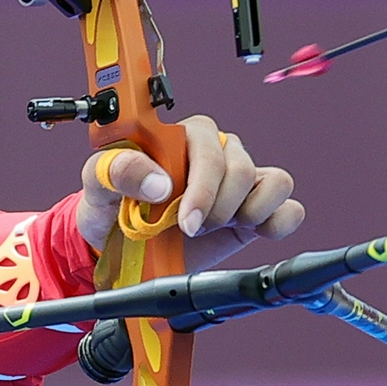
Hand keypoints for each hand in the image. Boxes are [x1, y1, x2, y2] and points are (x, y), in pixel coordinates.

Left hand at [78, 116, 304, 274]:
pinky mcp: (255, 211)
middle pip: (240, 167)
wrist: (118, 248)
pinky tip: (252, 231)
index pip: (208, 142)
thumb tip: (160, 182)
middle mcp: (214, 154)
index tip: (184, 219)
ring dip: (247, 212)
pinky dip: (278, 221)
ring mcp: (238, 183)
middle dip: (217, 206)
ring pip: (274, 181)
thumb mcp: (98, 185)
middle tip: (191, 228)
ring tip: (216, 228)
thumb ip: (119, 171)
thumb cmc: (110, 207)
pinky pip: (289, 206)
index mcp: (179, 137)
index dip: (202, 183)